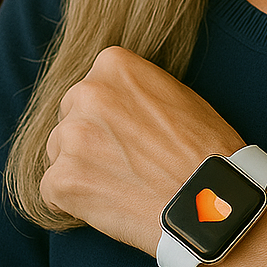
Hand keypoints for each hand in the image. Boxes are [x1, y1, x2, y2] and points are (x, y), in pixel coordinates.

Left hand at [41, 46, 243, 254]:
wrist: (213, 202)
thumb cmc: (206, 149)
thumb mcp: (178, 95)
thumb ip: (137, 89)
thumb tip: (117, 99)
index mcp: (114, 64)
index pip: (93, 86)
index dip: (111, 114)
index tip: (131, 133)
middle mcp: (86, 93)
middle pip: (70, 116)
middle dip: (91, 138)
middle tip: (126, 162)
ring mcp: (71, 137)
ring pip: (59, 151)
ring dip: (81, 168)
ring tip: (123, 184)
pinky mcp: (61, 180)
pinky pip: (53, 188)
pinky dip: (75, 200)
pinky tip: (111, 203)